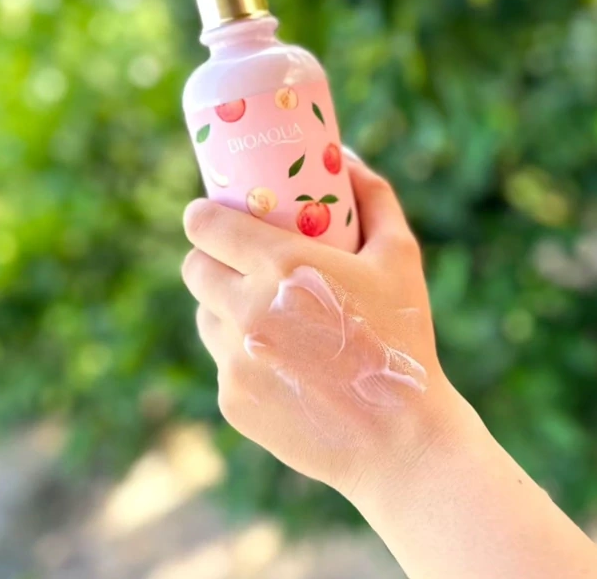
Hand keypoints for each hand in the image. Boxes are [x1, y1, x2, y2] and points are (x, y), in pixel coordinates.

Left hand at [181, 157, 453, 496]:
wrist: (399, 438)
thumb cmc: (403, 337)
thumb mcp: (400, 257)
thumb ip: (375, 197)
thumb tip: (348, 158)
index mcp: (280, 265)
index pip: (204, 225)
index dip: (202, 216)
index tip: (211, 215)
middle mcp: (246, 309)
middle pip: (193, 267)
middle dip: (210, 257)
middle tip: (239, 261)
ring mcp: (234, 359)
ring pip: (204, 313)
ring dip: (222, 304)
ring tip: (263, 310)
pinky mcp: (231, 399)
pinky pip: (221, 359)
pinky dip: (240, 351)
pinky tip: (279, 359)